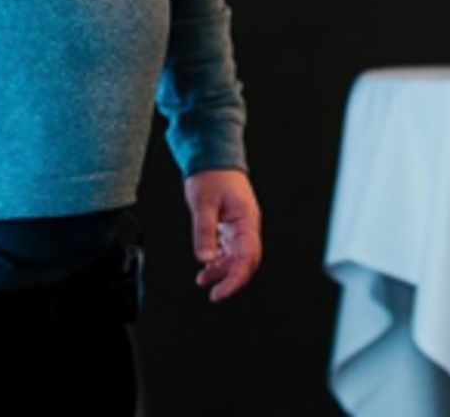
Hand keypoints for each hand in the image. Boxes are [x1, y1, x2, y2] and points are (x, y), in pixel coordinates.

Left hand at [184, 168, 261, 302]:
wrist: (212, 157)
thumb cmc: (211, 175)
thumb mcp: (203, 204)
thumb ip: (205, 232)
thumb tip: (205, 259)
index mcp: (246, 221)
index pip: (246, 258)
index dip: (235, 279)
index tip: (221, 292)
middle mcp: (246, 226)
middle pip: (244, 261)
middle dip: (230, 279)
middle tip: (215, 293)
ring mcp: (239, 226)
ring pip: (235, 257)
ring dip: (221, 270)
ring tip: (203, 280)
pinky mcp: (230, 225)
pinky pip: (228, 248)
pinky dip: (218, 259)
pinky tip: (207, 265)